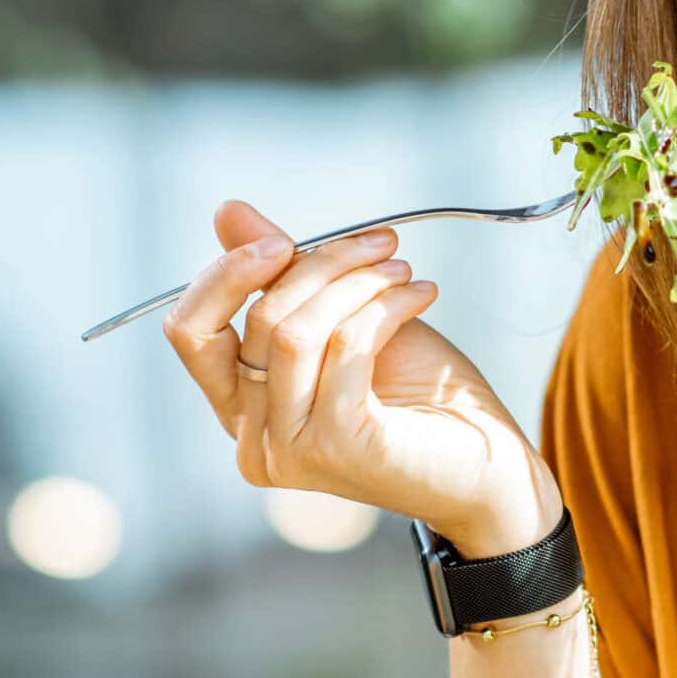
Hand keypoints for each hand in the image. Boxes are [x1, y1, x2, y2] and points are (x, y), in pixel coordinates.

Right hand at [161, 199, 561, 554]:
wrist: (486, 465)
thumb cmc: (417, 395)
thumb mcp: (342, 318)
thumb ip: (283, 275)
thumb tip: (227, 212)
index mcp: (242, 408)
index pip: (190, 332)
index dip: (225, 274)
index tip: (281, 239)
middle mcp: (253, 439)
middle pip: (256, 319)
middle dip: (321, 263)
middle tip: (381, 244)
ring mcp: (290, 449)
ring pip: (295, 330)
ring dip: (357, 280)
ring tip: (403, 270)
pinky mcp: (335, 445)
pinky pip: (344, 346)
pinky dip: (384, 306)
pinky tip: (420, 295)